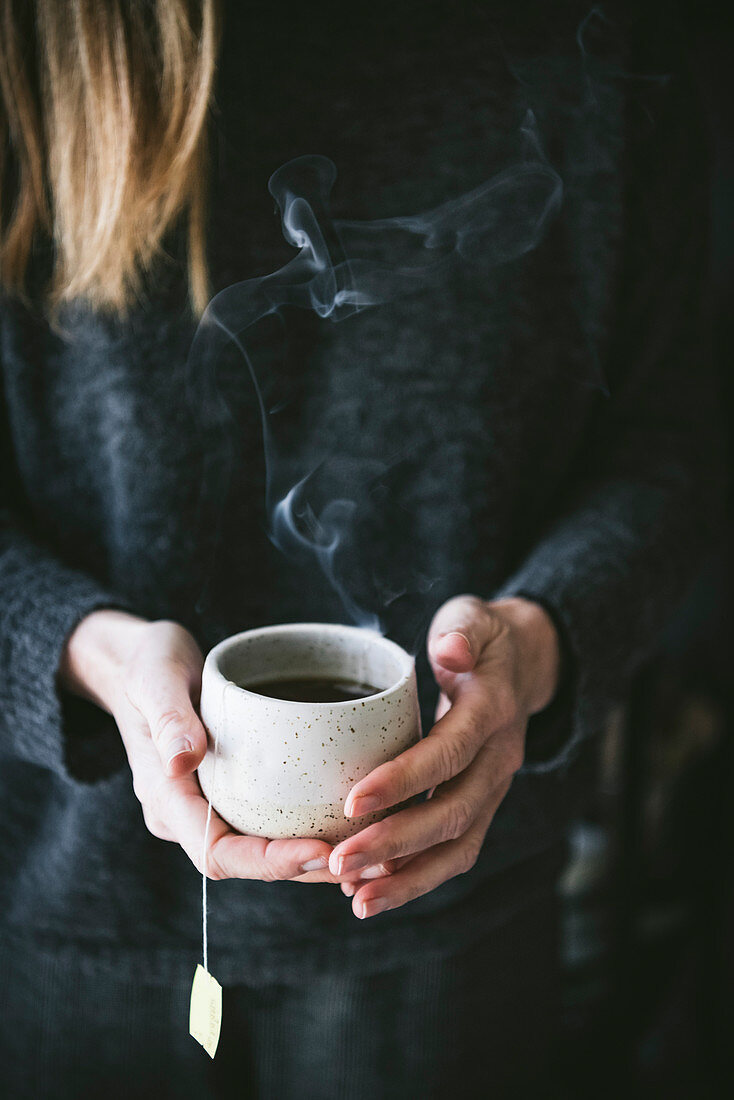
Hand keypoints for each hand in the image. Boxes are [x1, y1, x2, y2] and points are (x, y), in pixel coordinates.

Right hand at [60, 611, 352, 884]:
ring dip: (319, 856)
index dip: (271, 861)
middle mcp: (190, 814)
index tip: (322, 851)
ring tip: (379, 851)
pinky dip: (312, 824)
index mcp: (167, 800)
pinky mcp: (234, 788)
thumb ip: (168, 718)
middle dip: (309, 867)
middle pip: (252, 861)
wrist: (138, 660)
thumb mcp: (153, 679)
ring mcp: (212, 803)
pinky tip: (357, 817)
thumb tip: (184, 758)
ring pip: (267, 847)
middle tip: (371, 858)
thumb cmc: (145, 664)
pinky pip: (273, 819)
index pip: (219, 853)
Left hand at [328, 595, 560, 917]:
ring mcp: (494, 787)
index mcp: (492, 710)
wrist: (523, 664)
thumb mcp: (472, 618)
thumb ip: (461, 631)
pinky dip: (417, 877)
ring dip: (408, 878)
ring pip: (459, 846)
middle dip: (395, 843)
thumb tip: (450, 651)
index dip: (404, 780)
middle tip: (339, 862)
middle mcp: (500, 758)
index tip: (352, 801)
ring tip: (355, 899)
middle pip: (453, 812)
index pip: (449, 752)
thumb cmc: (481, 637)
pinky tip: (372, 892)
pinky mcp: (481, 805)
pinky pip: (455, 851)